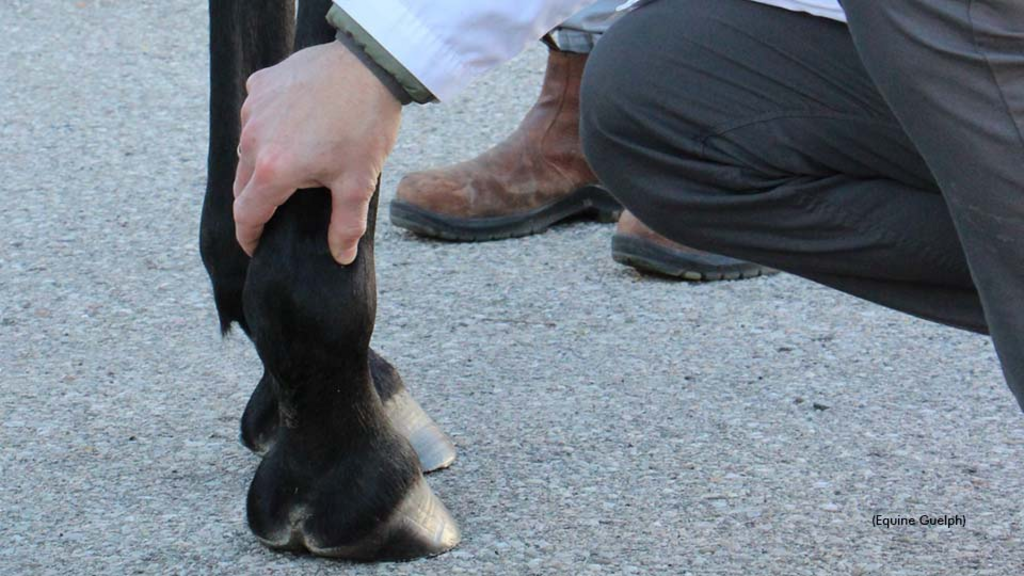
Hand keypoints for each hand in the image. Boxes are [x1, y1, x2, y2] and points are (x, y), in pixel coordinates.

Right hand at [233, 41, 401, 263]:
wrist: (370, 65)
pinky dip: (270, 128)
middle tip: (278, 213)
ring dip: (263, 162)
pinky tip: (297, 129)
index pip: (246, 214)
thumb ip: (346, 225)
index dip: (249, 237)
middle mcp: (253, 138)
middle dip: (258, 202)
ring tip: (295, 167)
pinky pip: (256, 116)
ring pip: (248, 148)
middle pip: (243, 183)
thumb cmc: (365, 124)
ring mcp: (254, 108)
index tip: (256, 247)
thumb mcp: (359, 182)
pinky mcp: (260, 85)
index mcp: (273, 169)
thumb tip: (341, 257)